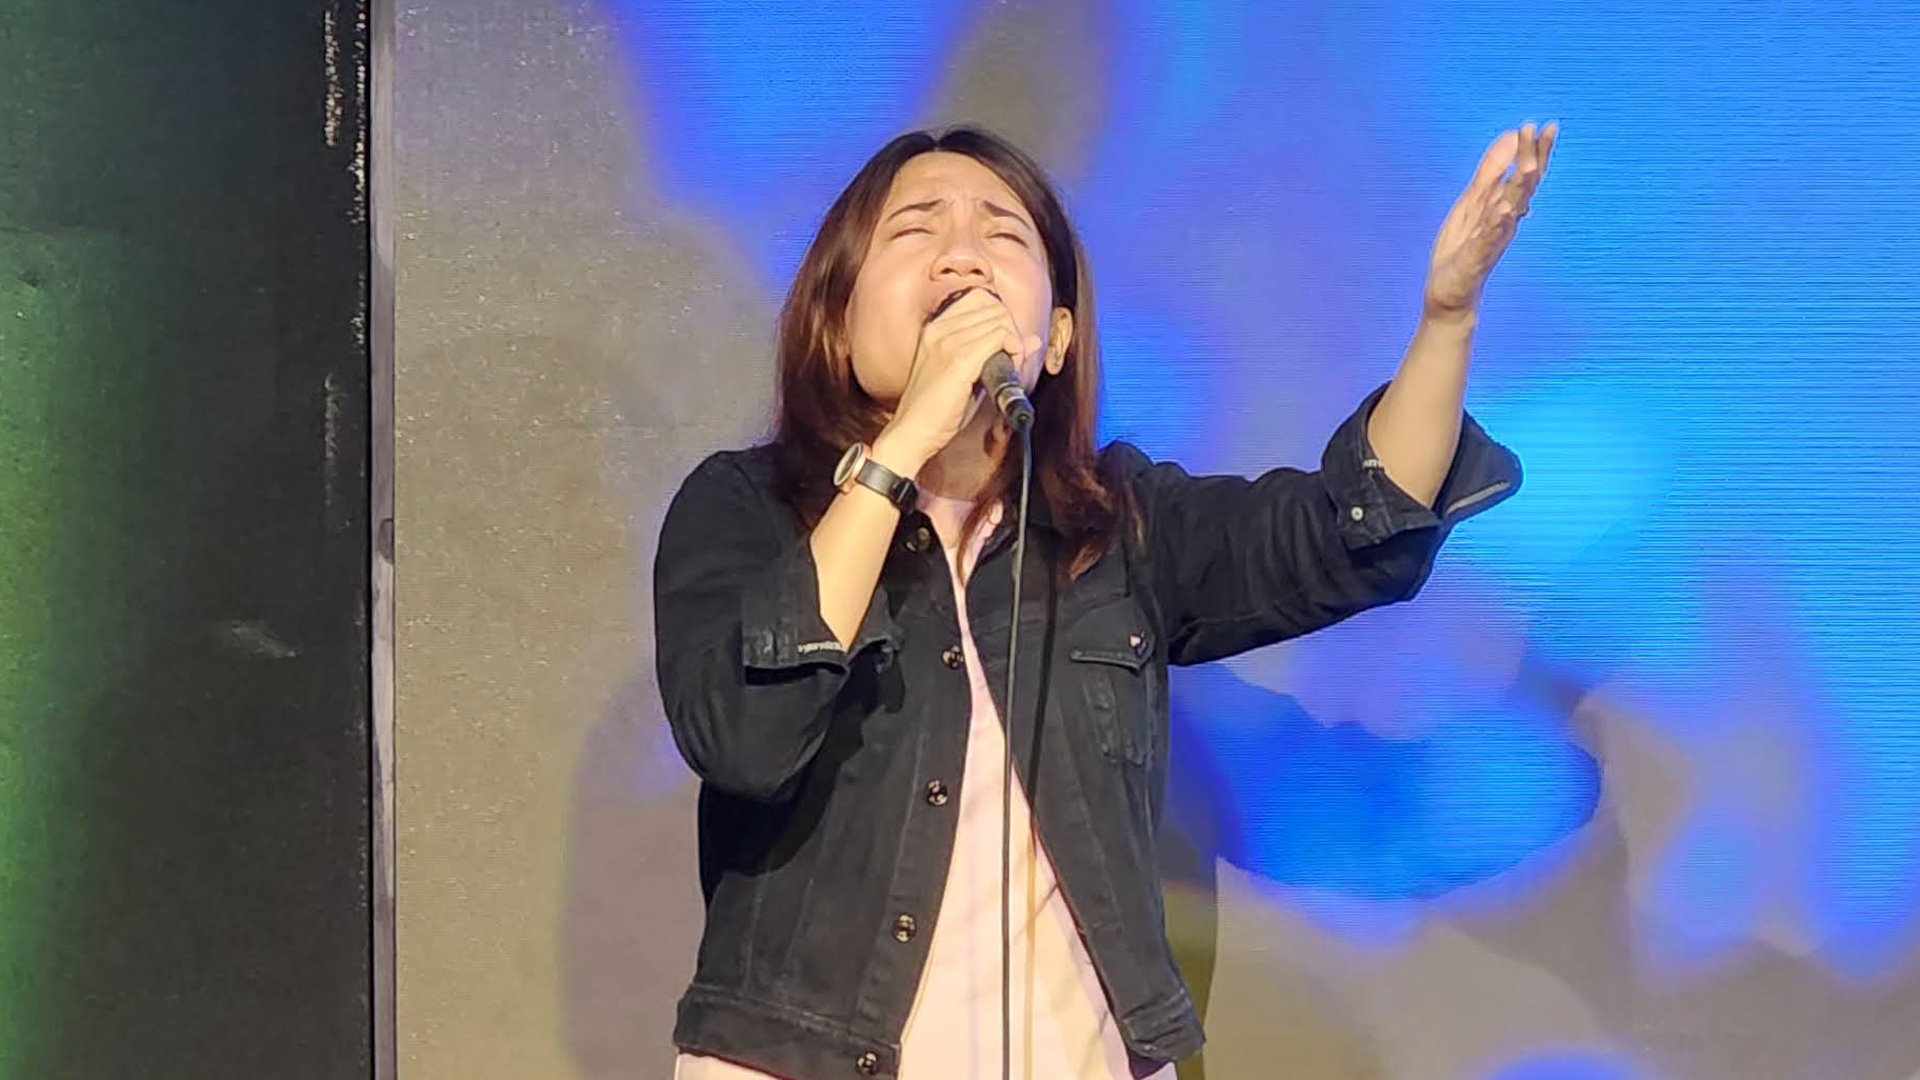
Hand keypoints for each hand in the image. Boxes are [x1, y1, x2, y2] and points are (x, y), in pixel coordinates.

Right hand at [874, 288, 1038, 474]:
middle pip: (994, 307)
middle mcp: (939, 328)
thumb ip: (995, 352)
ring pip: (1000, 319)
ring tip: (1008, 367)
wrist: (911, 432)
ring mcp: (947, 341)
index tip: (1003, 344)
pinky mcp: (958, 359)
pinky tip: (1008, 368)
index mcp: (936, 327)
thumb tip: (1031, 340)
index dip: (1000, 318)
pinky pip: (1000, 336)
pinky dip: (1014, 350)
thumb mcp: (967, 374)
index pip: (980, 298)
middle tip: (1009, 359)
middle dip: (1011, 330)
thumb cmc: (935, 410)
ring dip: (1013, 342)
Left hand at [1423, 122, 1557, 320]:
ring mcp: (1493, 238)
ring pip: (1511, 209)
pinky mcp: (1477, 257)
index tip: (1547, 126)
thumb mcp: (1474, 202)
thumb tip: (1510, 137)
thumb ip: (1491, 172)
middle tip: (1536, 132)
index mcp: (1505, 206)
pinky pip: (1490, 238)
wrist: (1451, 293)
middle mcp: (1505, 220)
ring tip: (1528, 165)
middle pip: (1522, 186)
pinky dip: (1498, 224)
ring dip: (1519, 187)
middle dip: (1529, 159)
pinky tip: (1505, 210)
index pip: (1526, 175)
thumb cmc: (1464, 247)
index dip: (1536, 152)